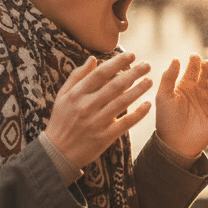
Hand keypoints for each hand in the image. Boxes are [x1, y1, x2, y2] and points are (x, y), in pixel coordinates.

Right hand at [46, 53, 152, 168]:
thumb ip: (76, 76)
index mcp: (77, 95)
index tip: (132, 55)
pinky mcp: (105, 137)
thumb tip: (92, 58)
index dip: (117, 62)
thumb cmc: (61, 120)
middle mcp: (87, 106)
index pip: (100, 74)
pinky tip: (147, 104)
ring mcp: (97, 122)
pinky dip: (138, 114)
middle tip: (147, 65)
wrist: (58, 152)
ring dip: (138, 90)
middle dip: (133, 73)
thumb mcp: (62, 96)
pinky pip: (125, 123)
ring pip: (122, 102)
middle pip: (115, 86)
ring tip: (149, 81)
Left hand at [155, 54, 207, 158]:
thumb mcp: (163, 97)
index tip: (194, 56)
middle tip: (206, 63)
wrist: (174, 144)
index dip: (195, 61)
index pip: (193, 69)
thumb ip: (168, 78)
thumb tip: (176, 59)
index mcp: (186, 86)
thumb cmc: (166, 119)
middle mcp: (199, 92)